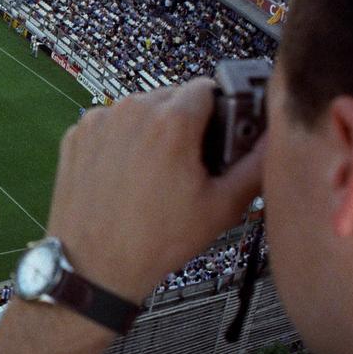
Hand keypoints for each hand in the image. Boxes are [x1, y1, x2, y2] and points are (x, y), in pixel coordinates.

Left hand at [44, 79, 263, 300]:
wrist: (94, 266)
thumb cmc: (156, 241)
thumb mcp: (222, 207)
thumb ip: (256, 165)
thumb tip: (275, 140)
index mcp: (171, 121)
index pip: (209, 87)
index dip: (222, 108)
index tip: (223, 131)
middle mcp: (131, 111)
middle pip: (173, 97)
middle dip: (188, 122)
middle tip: (193, 161)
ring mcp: (99, 121)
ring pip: (140, 109)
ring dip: (154, 129)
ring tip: (158, 172)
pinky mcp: (77, 135)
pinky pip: (111, 124)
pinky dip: (122, 140)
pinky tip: (128, 174)